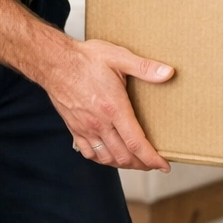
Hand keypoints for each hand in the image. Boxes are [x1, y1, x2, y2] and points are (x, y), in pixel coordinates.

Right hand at [44, 39, 175, 171]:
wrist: (54, 63)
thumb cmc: (85, 59)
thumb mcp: (119, 57)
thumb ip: (145, 67)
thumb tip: (168, 73)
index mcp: (114, 109)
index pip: (136, 143)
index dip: (152, 158)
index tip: (164, 165)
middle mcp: (99, 123)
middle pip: (124, 156)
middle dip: (142, 164)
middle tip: (154, 163)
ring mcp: (85, 128)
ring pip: (107, 158)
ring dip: (124, 164)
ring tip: (136, 162)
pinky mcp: (74, 128)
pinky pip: (89, 153)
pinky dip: (102, 159)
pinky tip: (110, 156)